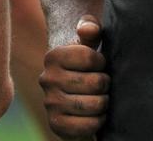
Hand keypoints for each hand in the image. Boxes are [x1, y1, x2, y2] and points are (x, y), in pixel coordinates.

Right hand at [40, 15, 108, 139]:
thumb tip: (88, 29)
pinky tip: (96, 115)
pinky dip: (97, 121)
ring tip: (101, 98)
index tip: (99, 64)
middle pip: (95, 82)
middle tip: (102, 84)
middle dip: (105, 84)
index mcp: (53, 56)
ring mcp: (50, 102)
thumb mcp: (89, 43)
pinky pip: (87, 126)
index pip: (91, 57)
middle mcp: (47, 78)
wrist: (73, 93)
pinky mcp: (56, 124)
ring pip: (93, 105)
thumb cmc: (86, 64)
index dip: (102, 62)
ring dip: (104, 103)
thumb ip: (90, 28)